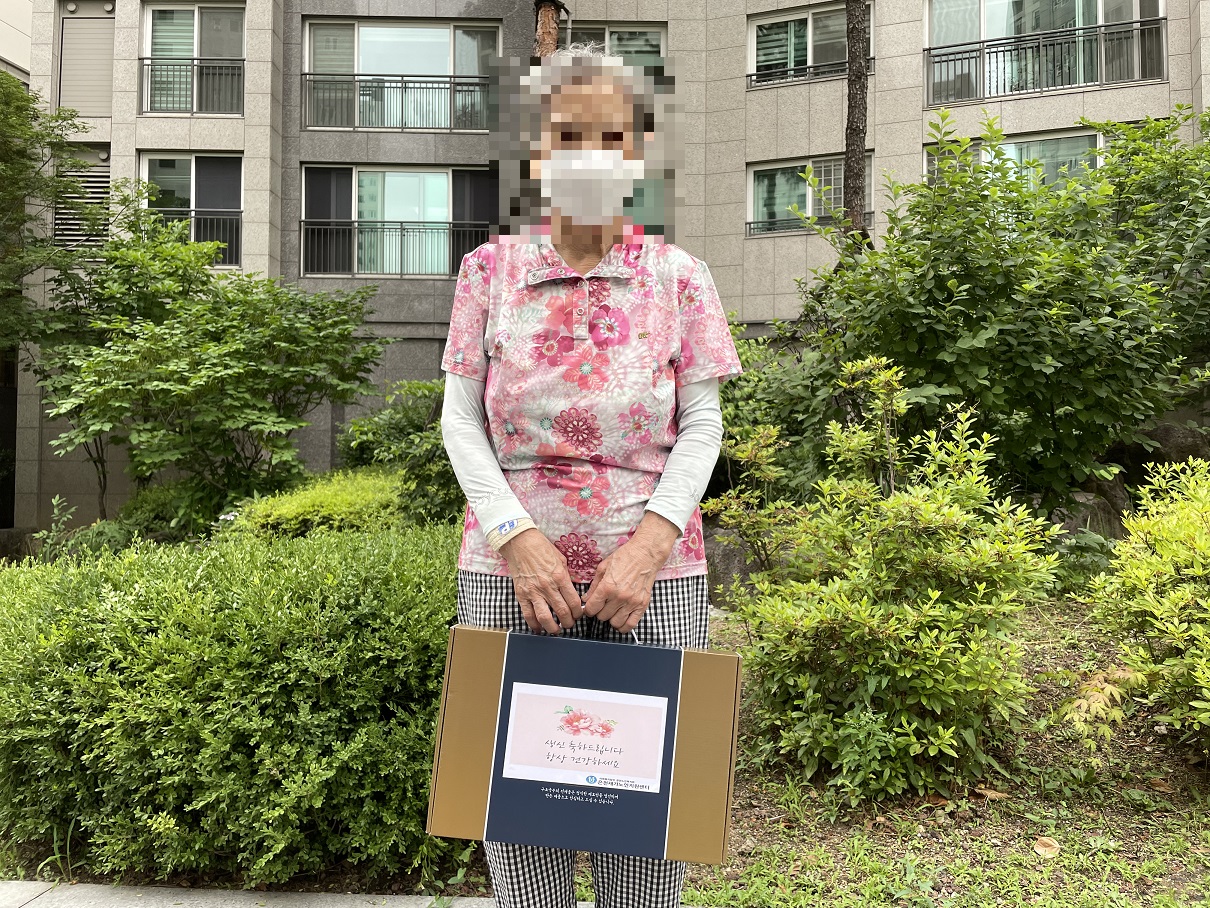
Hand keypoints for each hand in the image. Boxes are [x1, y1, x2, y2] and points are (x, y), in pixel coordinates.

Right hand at [500, 528, 583, 634]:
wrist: (520, 542)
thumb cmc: (542, 548)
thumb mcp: (561, 559)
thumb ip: (566, 577)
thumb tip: (572, 592)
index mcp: (560, 577)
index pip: (574, 602)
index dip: (579, 612)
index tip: (579, 614)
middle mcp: (548, 586)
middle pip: (562, 612)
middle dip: (569, 622)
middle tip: (570, 623)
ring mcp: (533, 592)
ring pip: (545, 617)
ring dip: (553, 628)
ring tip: (557, 629)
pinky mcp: (521, 594)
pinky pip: (528, 614)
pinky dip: (534, 625)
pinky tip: (539, 628)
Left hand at [583, 512, 681, 634]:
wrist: (645, 554)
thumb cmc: (624, 557)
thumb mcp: (603, 567)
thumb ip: (593, 586)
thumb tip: (586, 599)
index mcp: (607, 586)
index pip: (591, 609)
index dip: (588, 609)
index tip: (591, 607)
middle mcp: (619, 597)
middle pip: (602, 617)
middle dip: (600, 612)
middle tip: (603, 605)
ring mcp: (632, 602)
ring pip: (615, 623)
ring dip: (611, 618)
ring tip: (612, 611)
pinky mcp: (642, 605)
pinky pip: (631, 625)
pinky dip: (624, 626)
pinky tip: (621, 619)